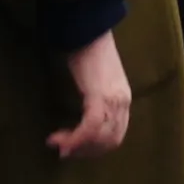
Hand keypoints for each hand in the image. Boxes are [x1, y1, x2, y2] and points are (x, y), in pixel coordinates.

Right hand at [50, 31, 131, 158]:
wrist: (87, 32)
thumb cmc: (88, 53)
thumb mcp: (96, 82)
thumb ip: (96, 100)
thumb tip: (84, 119)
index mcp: (124, 100)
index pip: (116, 135)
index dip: (95, 148)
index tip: (75, 150)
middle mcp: (123, 103)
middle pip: (110, 141)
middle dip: (86, 151)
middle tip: (65, 152)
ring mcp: (113, 100)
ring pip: (100, 137)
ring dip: (78, 146)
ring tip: (59, 146)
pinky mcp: (100, 96)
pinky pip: (90, 126)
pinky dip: (75, 138)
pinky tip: (60, 140)